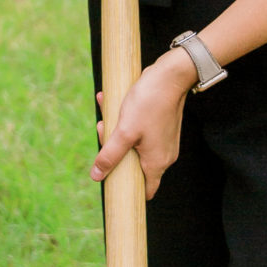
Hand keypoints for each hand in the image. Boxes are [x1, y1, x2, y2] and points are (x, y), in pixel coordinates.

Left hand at [92, 50, 193, 196]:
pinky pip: (140, 132)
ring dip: (117, 132)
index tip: (113, 182)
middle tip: (104, 130)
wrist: (170, 76)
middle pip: (134, 165)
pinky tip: (111, 103)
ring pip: (134, 145)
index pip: (146, 190)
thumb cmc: (149, 104)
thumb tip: (96, 176)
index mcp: (157, 162)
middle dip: (114, 150)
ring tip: (106, 114)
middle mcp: (164, 155)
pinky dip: (126, 122)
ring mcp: (164, 141)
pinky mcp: (162, 127)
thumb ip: (110, 155)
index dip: (129, 190)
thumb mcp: (124, 132)